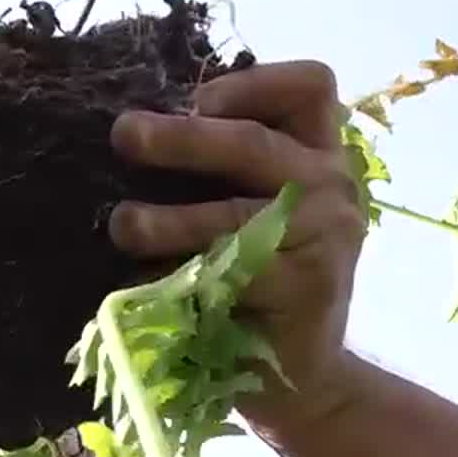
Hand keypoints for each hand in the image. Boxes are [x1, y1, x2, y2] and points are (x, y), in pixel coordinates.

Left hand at [108, 60, 366, 424]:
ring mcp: (329, 235)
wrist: (299, 373)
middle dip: (182, 140)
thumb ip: (223, 168)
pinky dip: (187, 274)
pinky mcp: (309, 286)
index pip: (310, 88)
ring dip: (169, 219)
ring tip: (123, 224)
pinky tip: (153, 282)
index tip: (198, 101)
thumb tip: (142, 128)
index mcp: (320, 152)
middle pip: (255, 144)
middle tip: (125, 135)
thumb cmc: (259, 280)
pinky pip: (237, 272)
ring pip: (236, 214)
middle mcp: (333, 184)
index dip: (254, 84)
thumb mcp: (253, 209)